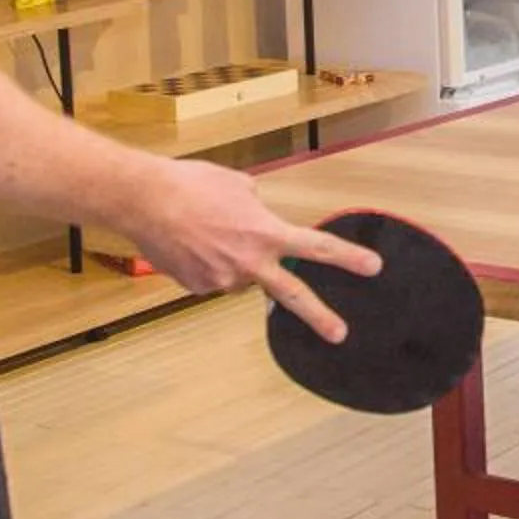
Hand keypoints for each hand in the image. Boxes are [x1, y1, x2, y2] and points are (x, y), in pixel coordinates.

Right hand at [124, 160, 380, 343]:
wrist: (145, 201)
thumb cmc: (193, 184)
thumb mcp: (238, 185)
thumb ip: (256, 207)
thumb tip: (257, 218)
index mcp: (265, 233)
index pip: (315, 248)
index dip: (347, 258)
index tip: (373, 268)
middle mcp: (249, 263)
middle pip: (291, 295)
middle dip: (319, 316)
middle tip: (340, 333)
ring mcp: (222, 280)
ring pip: (237, 274)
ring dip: (230, 259)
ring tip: (203, 231)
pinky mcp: (197, 287)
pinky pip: (210, 276)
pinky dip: (204, 262)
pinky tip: (188, 243)